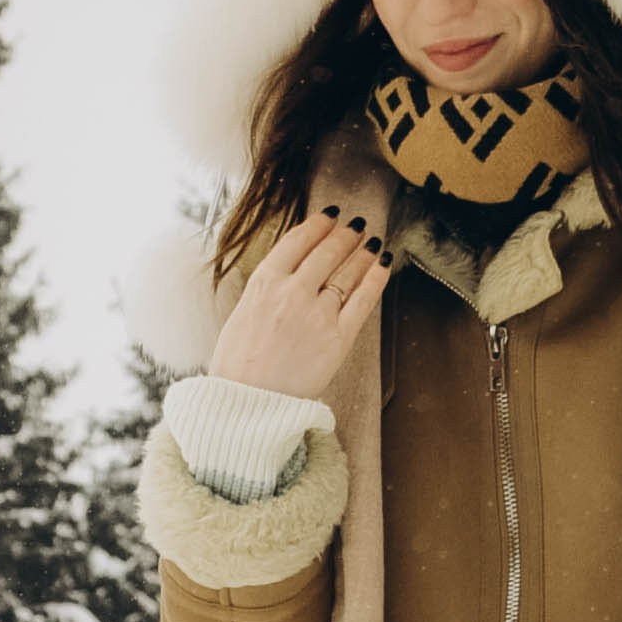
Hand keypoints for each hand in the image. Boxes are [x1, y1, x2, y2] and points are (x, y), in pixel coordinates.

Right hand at [209, 208, 393, 402]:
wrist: (247, 405)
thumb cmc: (237, 368)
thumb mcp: (241, 314)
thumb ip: (267, 292)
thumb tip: (288, 277)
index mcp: (264, 282)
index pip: (298, 240)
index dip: (318, 224)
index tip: (330, 217)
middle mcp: (292, 291)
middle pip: (327, 251)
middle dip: (345, 234)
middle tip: (356, 226)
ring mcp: (317, 313)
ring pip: (347, 271)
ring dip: (363, 251)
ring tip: (371, 241)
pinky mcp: (338, 338)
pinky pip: (363, 299)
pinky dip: (376, 278)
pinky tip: (383, 263)